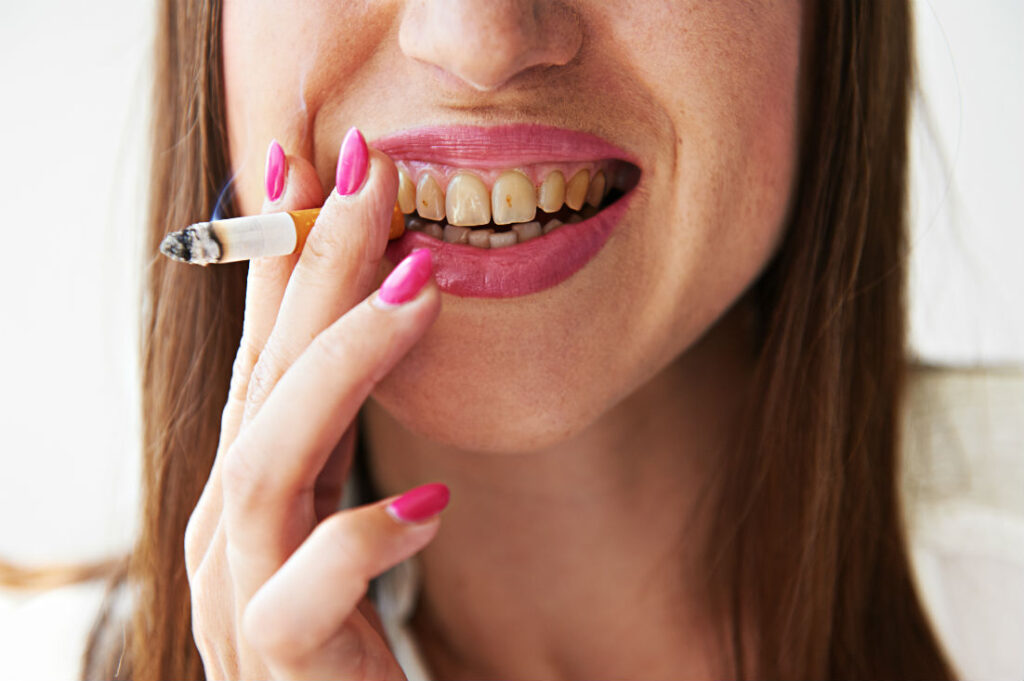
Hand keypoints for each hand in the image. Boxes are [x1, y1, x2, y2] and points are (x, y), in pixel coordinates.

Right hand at [183, 132, 442, 679]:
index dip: (281, 258)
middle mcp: (228, 530)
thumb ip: (338, 437)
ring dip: (342, 367)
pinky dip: (361, 541)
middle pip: (264, 380)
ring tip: (421, 291)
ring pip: (267, 466)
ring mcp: (240, 595)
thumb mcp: (342, 515)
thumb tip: (378, 324)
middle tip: (373, 176)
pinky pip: (302, 596)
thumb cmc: (346, 635)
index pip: (262, 353)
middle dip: (315, 271)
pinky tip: (430, 507)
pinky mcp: (278, 661)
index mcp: (252, 487)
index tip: (315, 166)